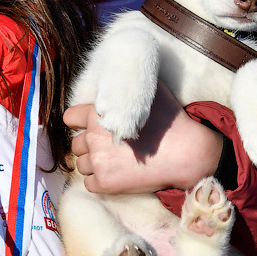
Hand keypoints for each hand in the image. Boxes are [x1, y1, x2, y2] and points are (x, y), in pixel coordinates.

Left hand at [63, 81, 223, 193]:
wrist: (186, 154)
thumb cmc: (171, 122)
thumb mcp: (150, 92)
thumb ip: (129, 86)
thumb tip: (126, 71)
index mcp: (99, 114)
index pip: (70, 118)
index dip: (79, 122)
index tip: (90, 127)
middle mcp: (94, 137)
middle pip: (76, 144)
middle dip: (90, 146)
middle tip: (111, 147)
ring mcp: (99, 162)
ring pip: (82, 165)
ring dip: (94, 164)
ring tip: (115, 162)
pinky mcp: (106, 183)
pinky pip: (89, 184)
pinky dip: (100, 182)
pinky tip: (117, 176)